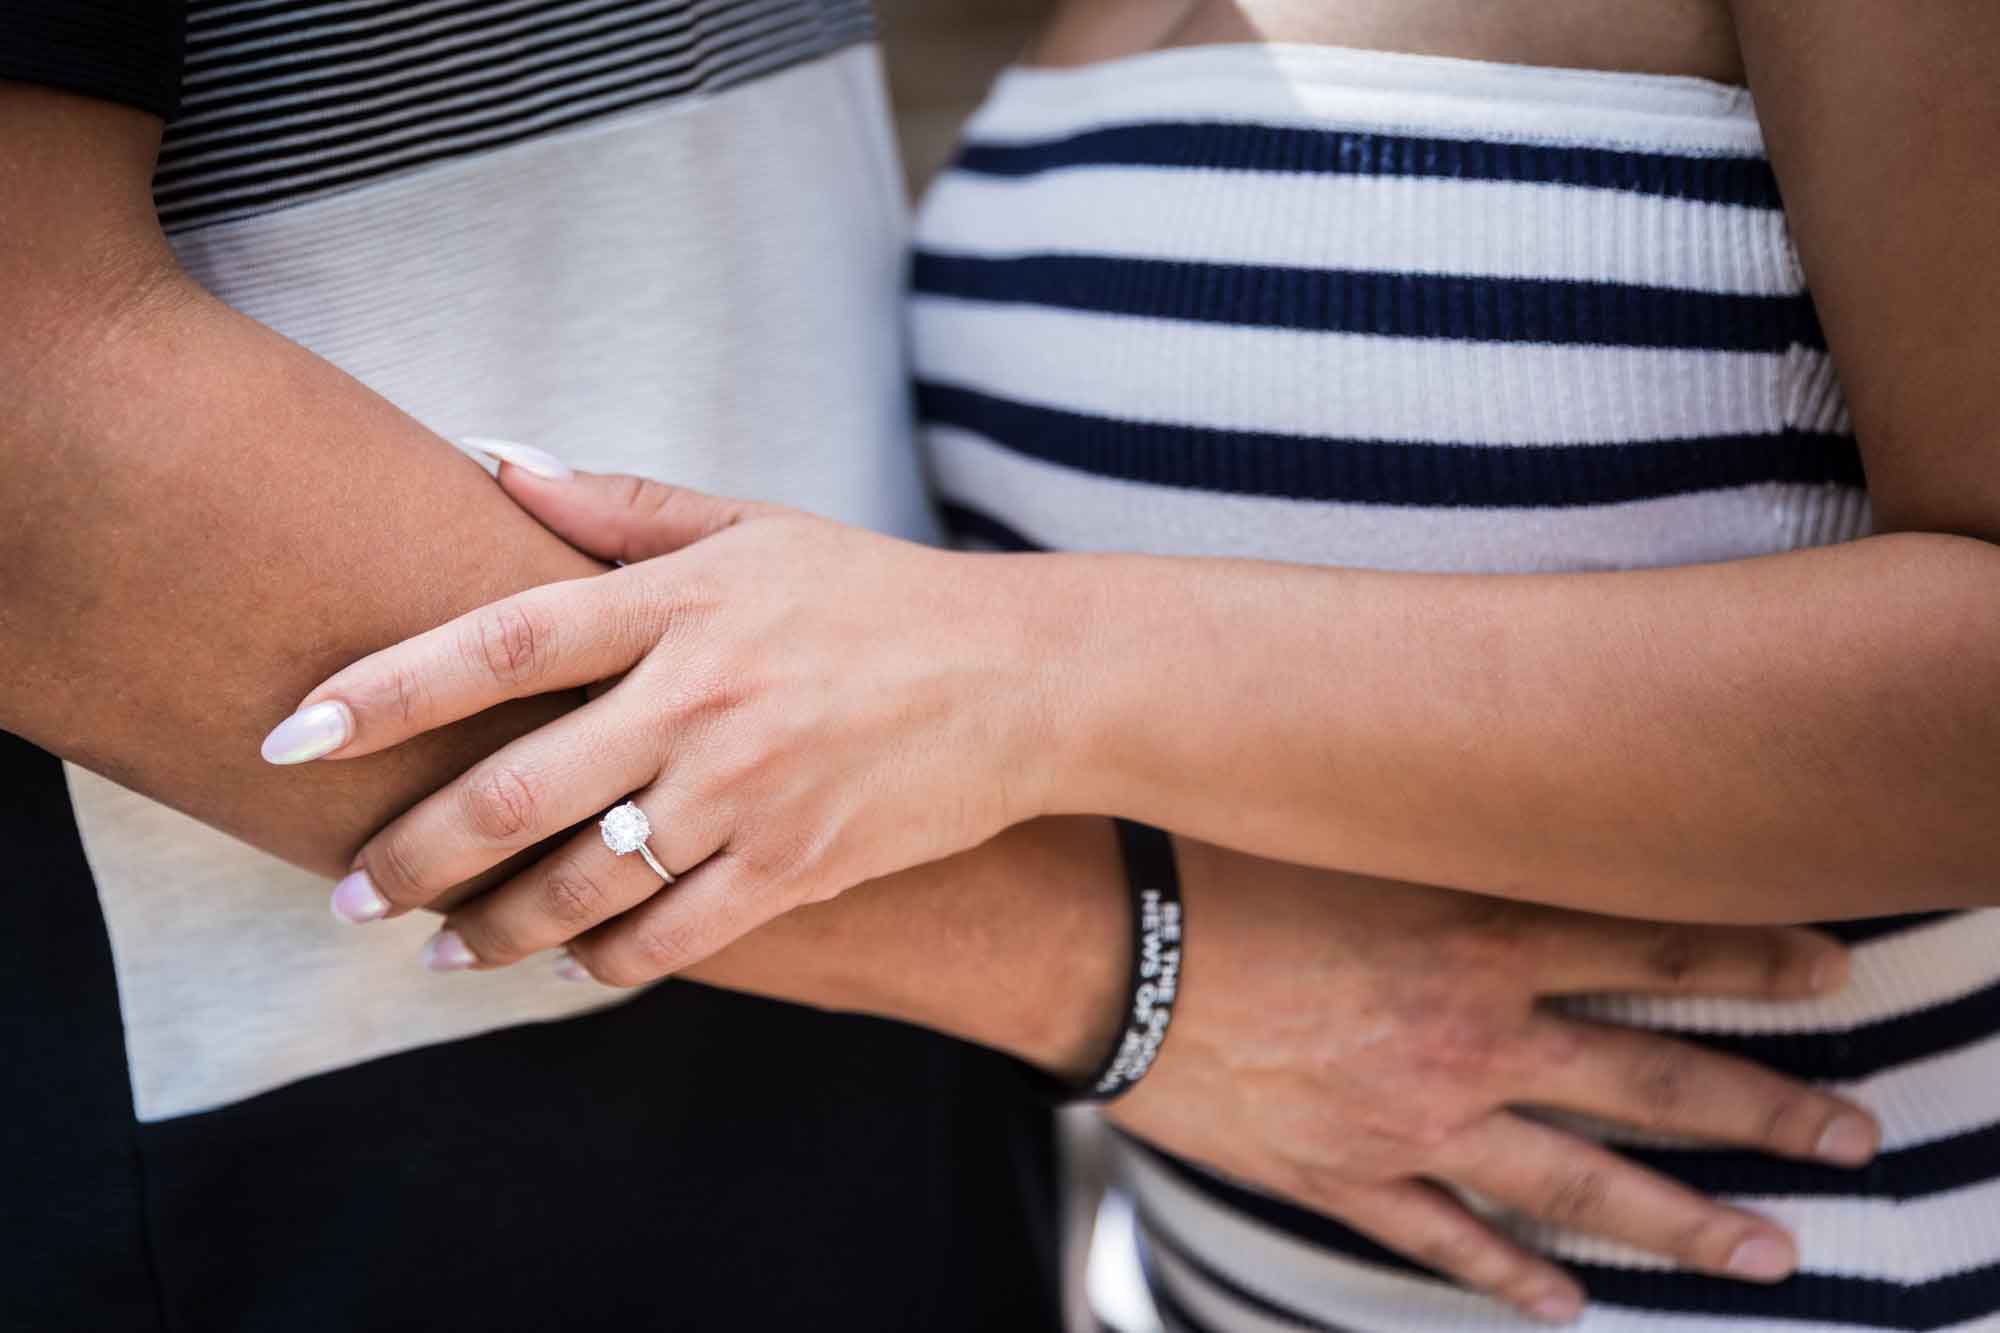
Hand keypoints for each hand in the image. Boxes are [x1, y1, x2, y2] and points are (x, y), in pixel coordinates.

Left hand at [263, 461, 1054, 975]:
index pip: (499, 642)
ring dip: (491, 929)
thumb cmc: (875, 595)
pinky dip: (602, 960)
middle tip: (347, 890)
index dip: (385, 689)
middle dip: (410, 854)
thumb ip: (618, 506)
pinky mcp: (797, 865)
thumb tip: (497, 463)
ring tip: (439, 947)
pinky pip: (671, 937)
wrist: (1022, 678)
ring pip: (582, 884)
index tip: (295, 731)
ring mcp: (749, 792)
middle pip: (515, 791)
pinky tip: (564, 962)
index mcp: (679, 604)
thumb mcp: (755, 525)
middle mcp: (700, 699)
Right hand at [1106, 839, 1879, 1321]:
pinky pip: (1444, 1242)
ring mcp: (1409, 1120)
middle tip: (1855, 1136)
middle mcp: (1467, 1035)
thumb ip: (1439, 821)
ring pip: (1578, 1187)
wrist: (1099, 943)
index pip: (1651, 944)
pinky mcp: (1338, 1175)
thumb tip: (1511, 790)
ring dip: (1684, 1222)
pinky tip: (1566, 1309)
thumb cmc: (1211, 855)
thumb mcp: (1344, 817)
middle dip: (1767, 1110)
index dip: (1753, 957)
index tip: (1834, 973)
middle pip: (1652, 1080)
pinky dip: (1510, 1280)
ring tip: (1772, 1253)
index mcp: (1473, 935)